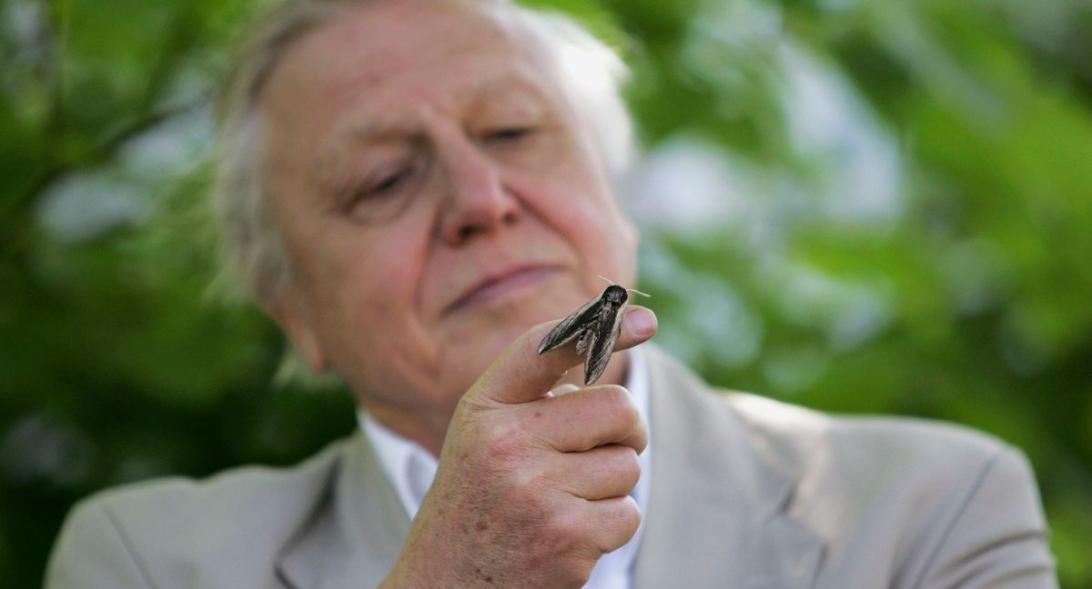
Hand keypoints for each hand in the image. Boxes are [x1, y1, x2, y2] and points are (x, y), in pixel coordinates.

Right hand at [380, 306, 657, 588]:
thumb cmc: (477, 503)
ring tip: (563, 503)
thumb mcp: (484, 438)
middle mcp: (507, 443)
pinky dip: (610, 526)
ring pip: (627, 464)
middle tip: (597, 453)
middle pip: (618, 407)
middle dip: (623, 432)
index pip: (546, 348)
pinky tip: (568, 535)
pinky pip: (628, 512)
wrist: (446, 587)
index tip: (644, 320)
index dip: (601, 327)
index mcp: (483, 410)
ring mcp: (538, 491)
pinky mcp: (568, 536)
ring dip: (610, 487)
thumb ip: (534, 396)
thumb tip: (615, 343)